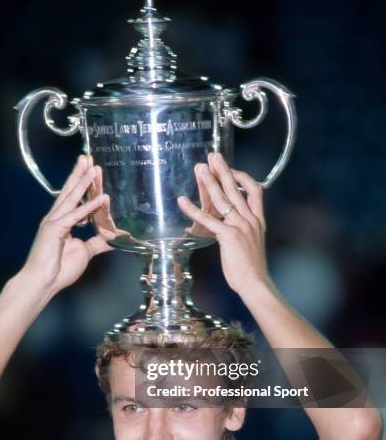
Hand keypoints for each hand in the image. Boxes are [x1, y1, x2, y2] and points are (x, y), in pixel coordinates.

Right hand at [21, 155, 112, 295]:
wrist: (43, 282)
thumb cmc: (59, 269)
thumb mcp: (85, 251)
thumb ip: (99, 242)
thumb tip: (116, 237)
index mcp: (62, 221)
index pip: (75, 198)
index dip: (84, 185)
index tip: (92, 171)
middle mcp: (57, 218)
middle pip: (70, 191)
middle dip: (80, 174)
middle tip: (88, 157)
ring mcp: (54, 222)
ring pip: (71, 198)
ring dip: (84, 182)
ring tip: (93, 168)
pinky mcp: (55, 229)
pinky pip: (76, 215)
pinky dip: (89, 206)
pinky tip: (100, 198)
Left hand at [178, 152, 270, 296]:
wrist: (256, 283)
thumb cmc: (252, 270)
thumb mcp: (251, 245)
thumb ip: (243, 233)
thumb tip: (231, 230)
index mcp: (258, 221)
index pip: (255, 191)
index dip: (243, 177)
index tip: (232, 169)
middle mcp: (250, 220)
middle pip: (236, 188)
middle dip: (223, 170)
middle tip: (213, 156)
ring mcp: (241, 226)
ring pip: (223, 199)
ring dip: (209, 182)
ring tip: (198, 169)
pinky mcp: (229, 236)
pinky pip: (208, 219)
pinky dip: (193, 209)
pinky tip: (182, 201)